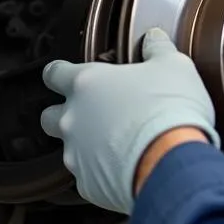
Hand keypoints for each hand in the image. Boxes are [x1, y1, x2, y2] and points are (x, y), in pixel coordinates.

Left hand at [40, 28, 219, 214]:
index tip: (66, 74)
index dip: (59, 73)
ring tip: (119, 144)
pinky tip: (128, 167)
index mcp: (88, 83)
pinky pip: (88, 176)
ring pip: (69, 149)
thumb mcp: (174, 66)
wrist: (172, 161)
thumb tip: (154, 38)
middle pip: (48, 116)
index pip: (54, 73)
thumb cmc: (171, 109)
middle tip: (96, 113)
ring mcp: (77, 154)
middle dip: (65, 114)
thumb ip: (158, 48)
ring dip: (88, 145)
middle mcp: (73, 119)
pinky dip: (103, 172)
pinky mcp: (88, 185)